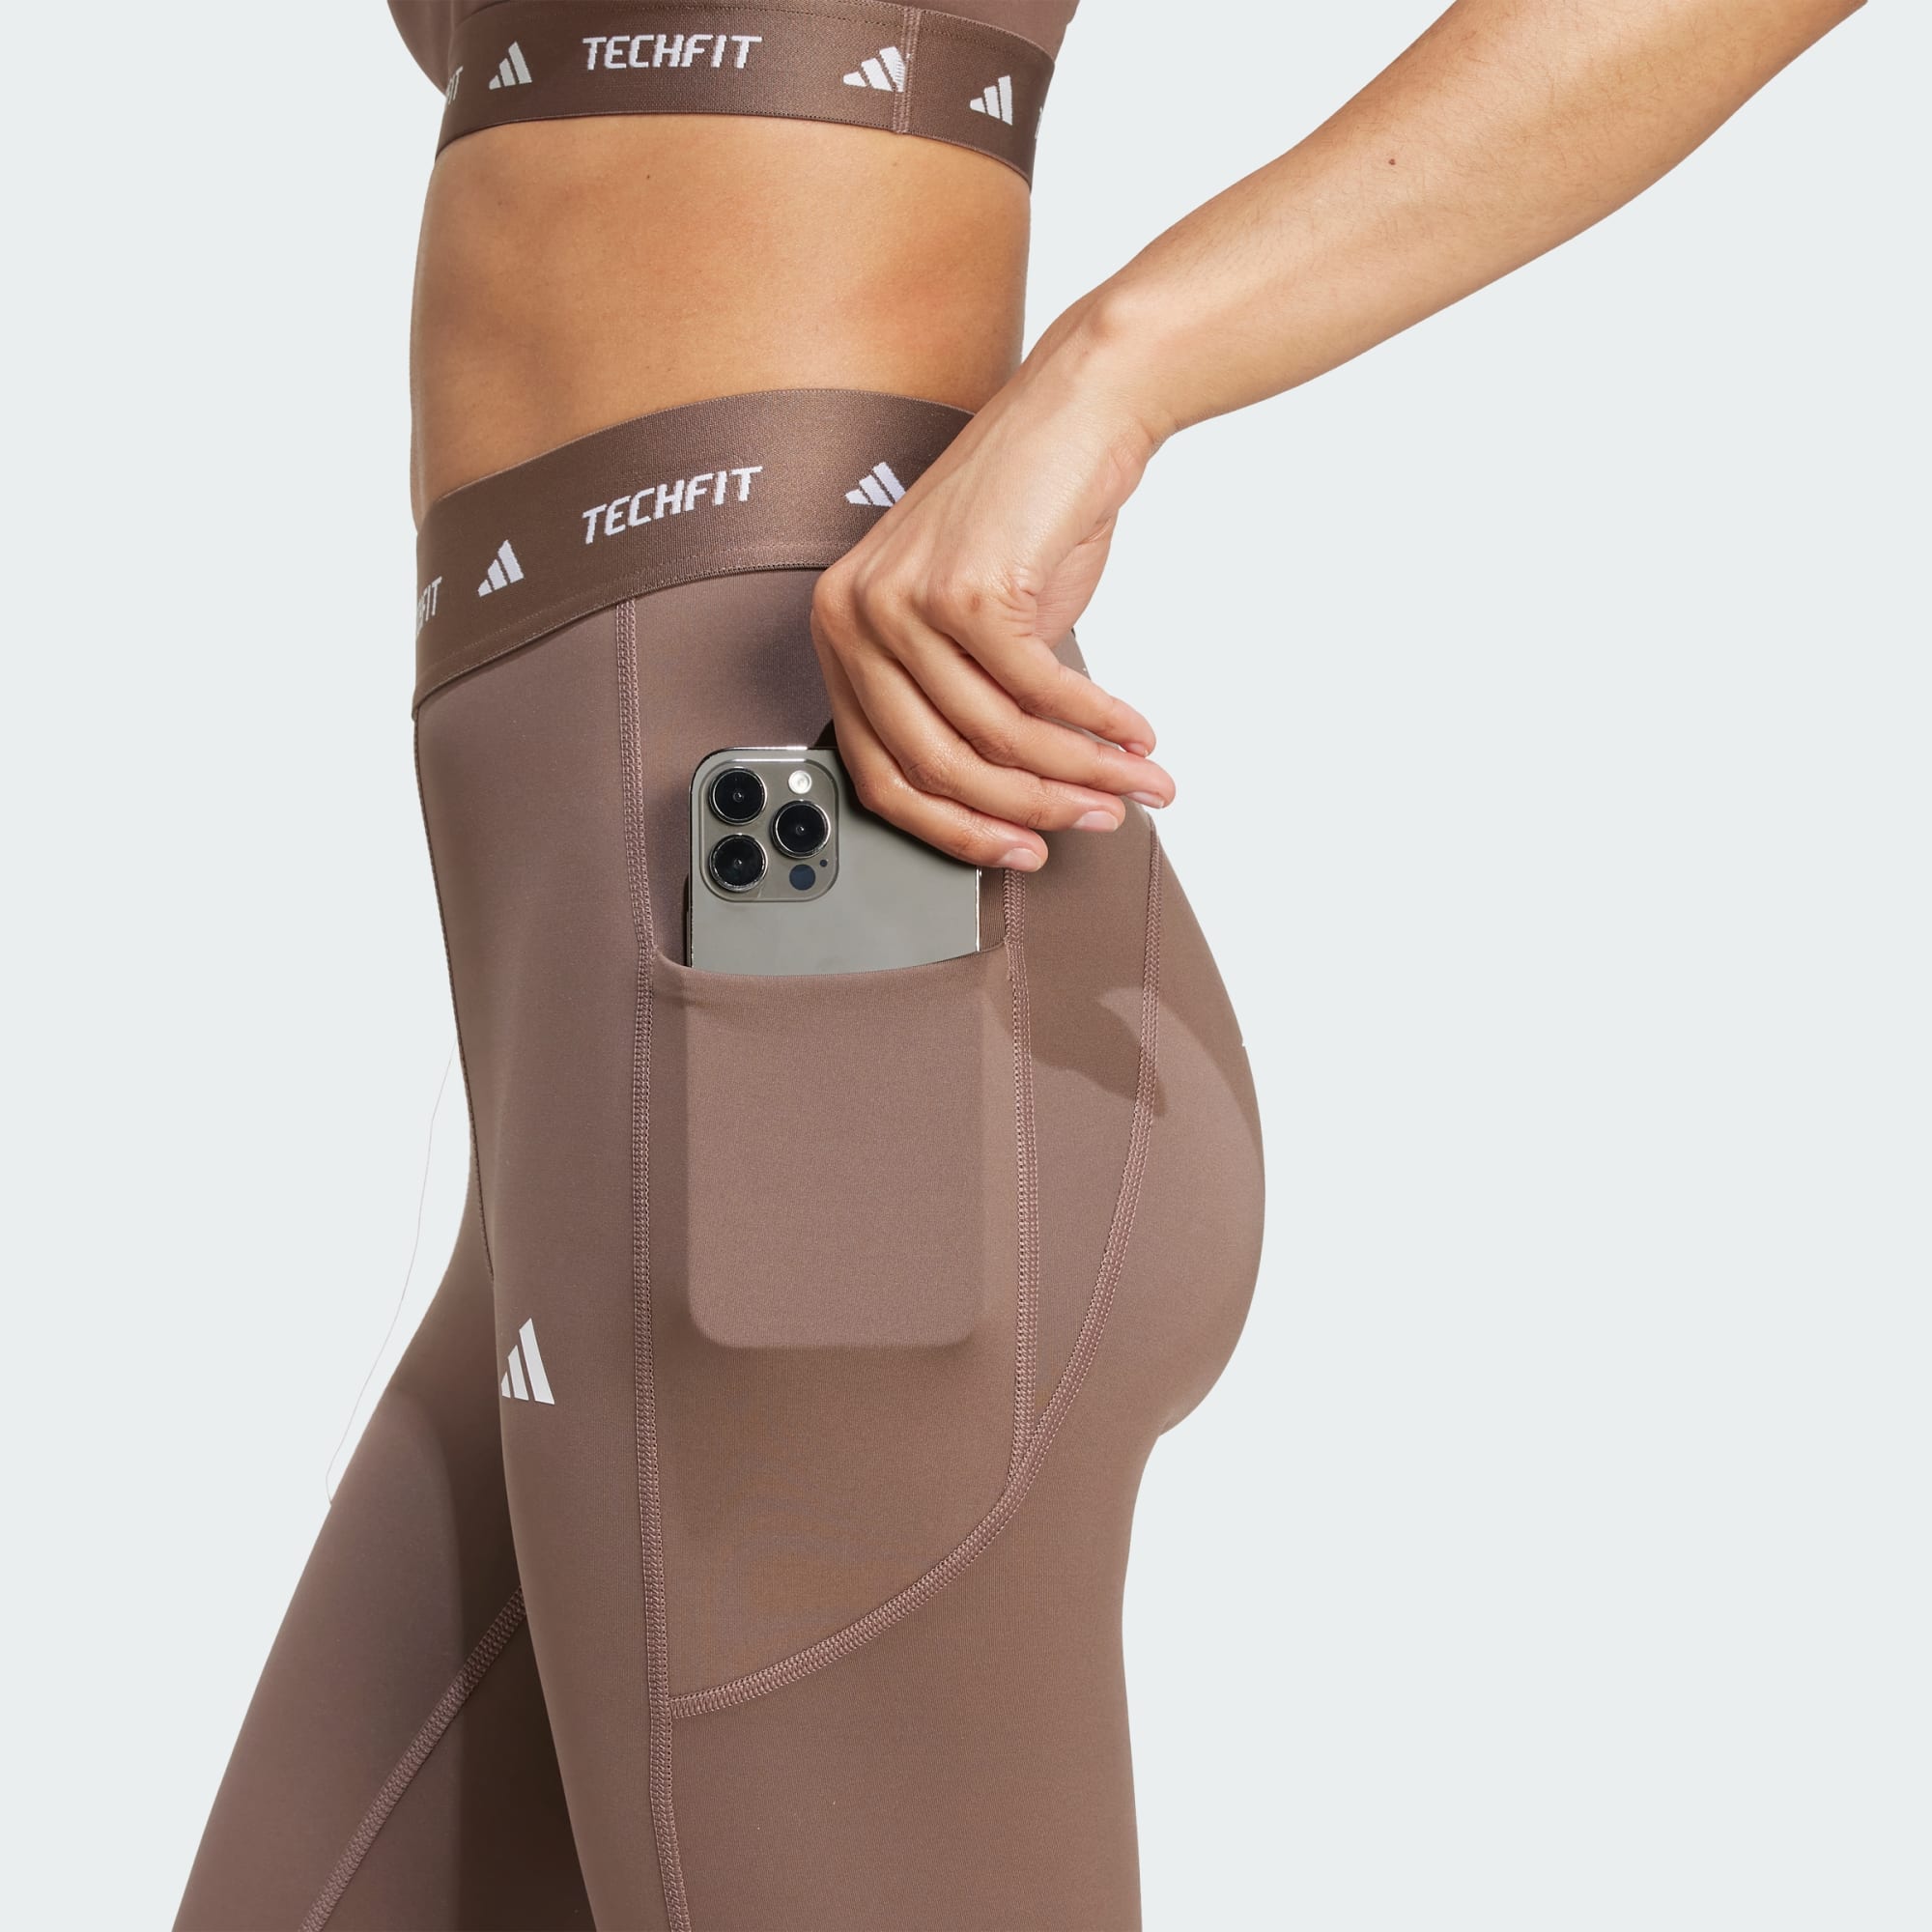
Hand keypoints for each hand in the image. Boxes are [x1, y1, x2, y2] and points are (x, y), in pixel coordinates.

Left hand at [810, 305, 1173, 870]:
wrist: (1074, 413)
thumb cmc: (1027, 515)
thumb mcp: (975, 624)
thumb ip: (967, 707)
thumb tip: (1006, 804)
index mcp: (840, 632)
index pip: (881, 774)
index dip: (958, 829)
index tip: (1018, 849)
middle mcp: (852, 617)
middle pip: (938, 767)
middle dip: (1031, 808)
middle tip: (1096, 820)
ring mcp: (900, 602)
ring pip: (995, 737)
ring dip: (1081, 771)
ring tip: (1135, 782)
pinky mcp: (964, 588)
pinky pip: (1037, 693)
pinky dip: (1097, 723)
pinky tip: (1135, 734)